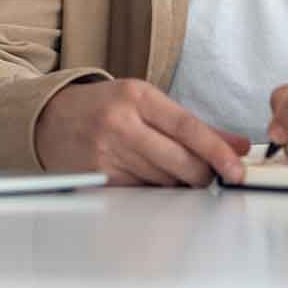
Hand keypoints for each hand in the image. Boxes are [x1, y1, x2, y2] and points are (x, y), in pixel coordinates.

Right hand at [35, 79, 249, 186]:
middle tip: (211, 175)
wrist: (50, 119)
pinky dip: (155, 190)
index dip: (217, 151)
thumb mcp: (146, 102)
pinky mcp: (100, 177)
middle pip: (180, 160)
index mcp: (137, 96)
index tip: (237, 168)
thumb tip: (237, 146)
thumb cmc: (104, 107)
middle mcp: (121, 122)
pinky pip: (143, 192)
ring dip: (178, 183)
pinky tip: (149, 177)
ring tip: (170, 169)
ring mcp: (108, 152)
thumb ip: (193, 126)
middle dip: (203, 174)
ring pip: (165, 180)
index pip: (188, 127)